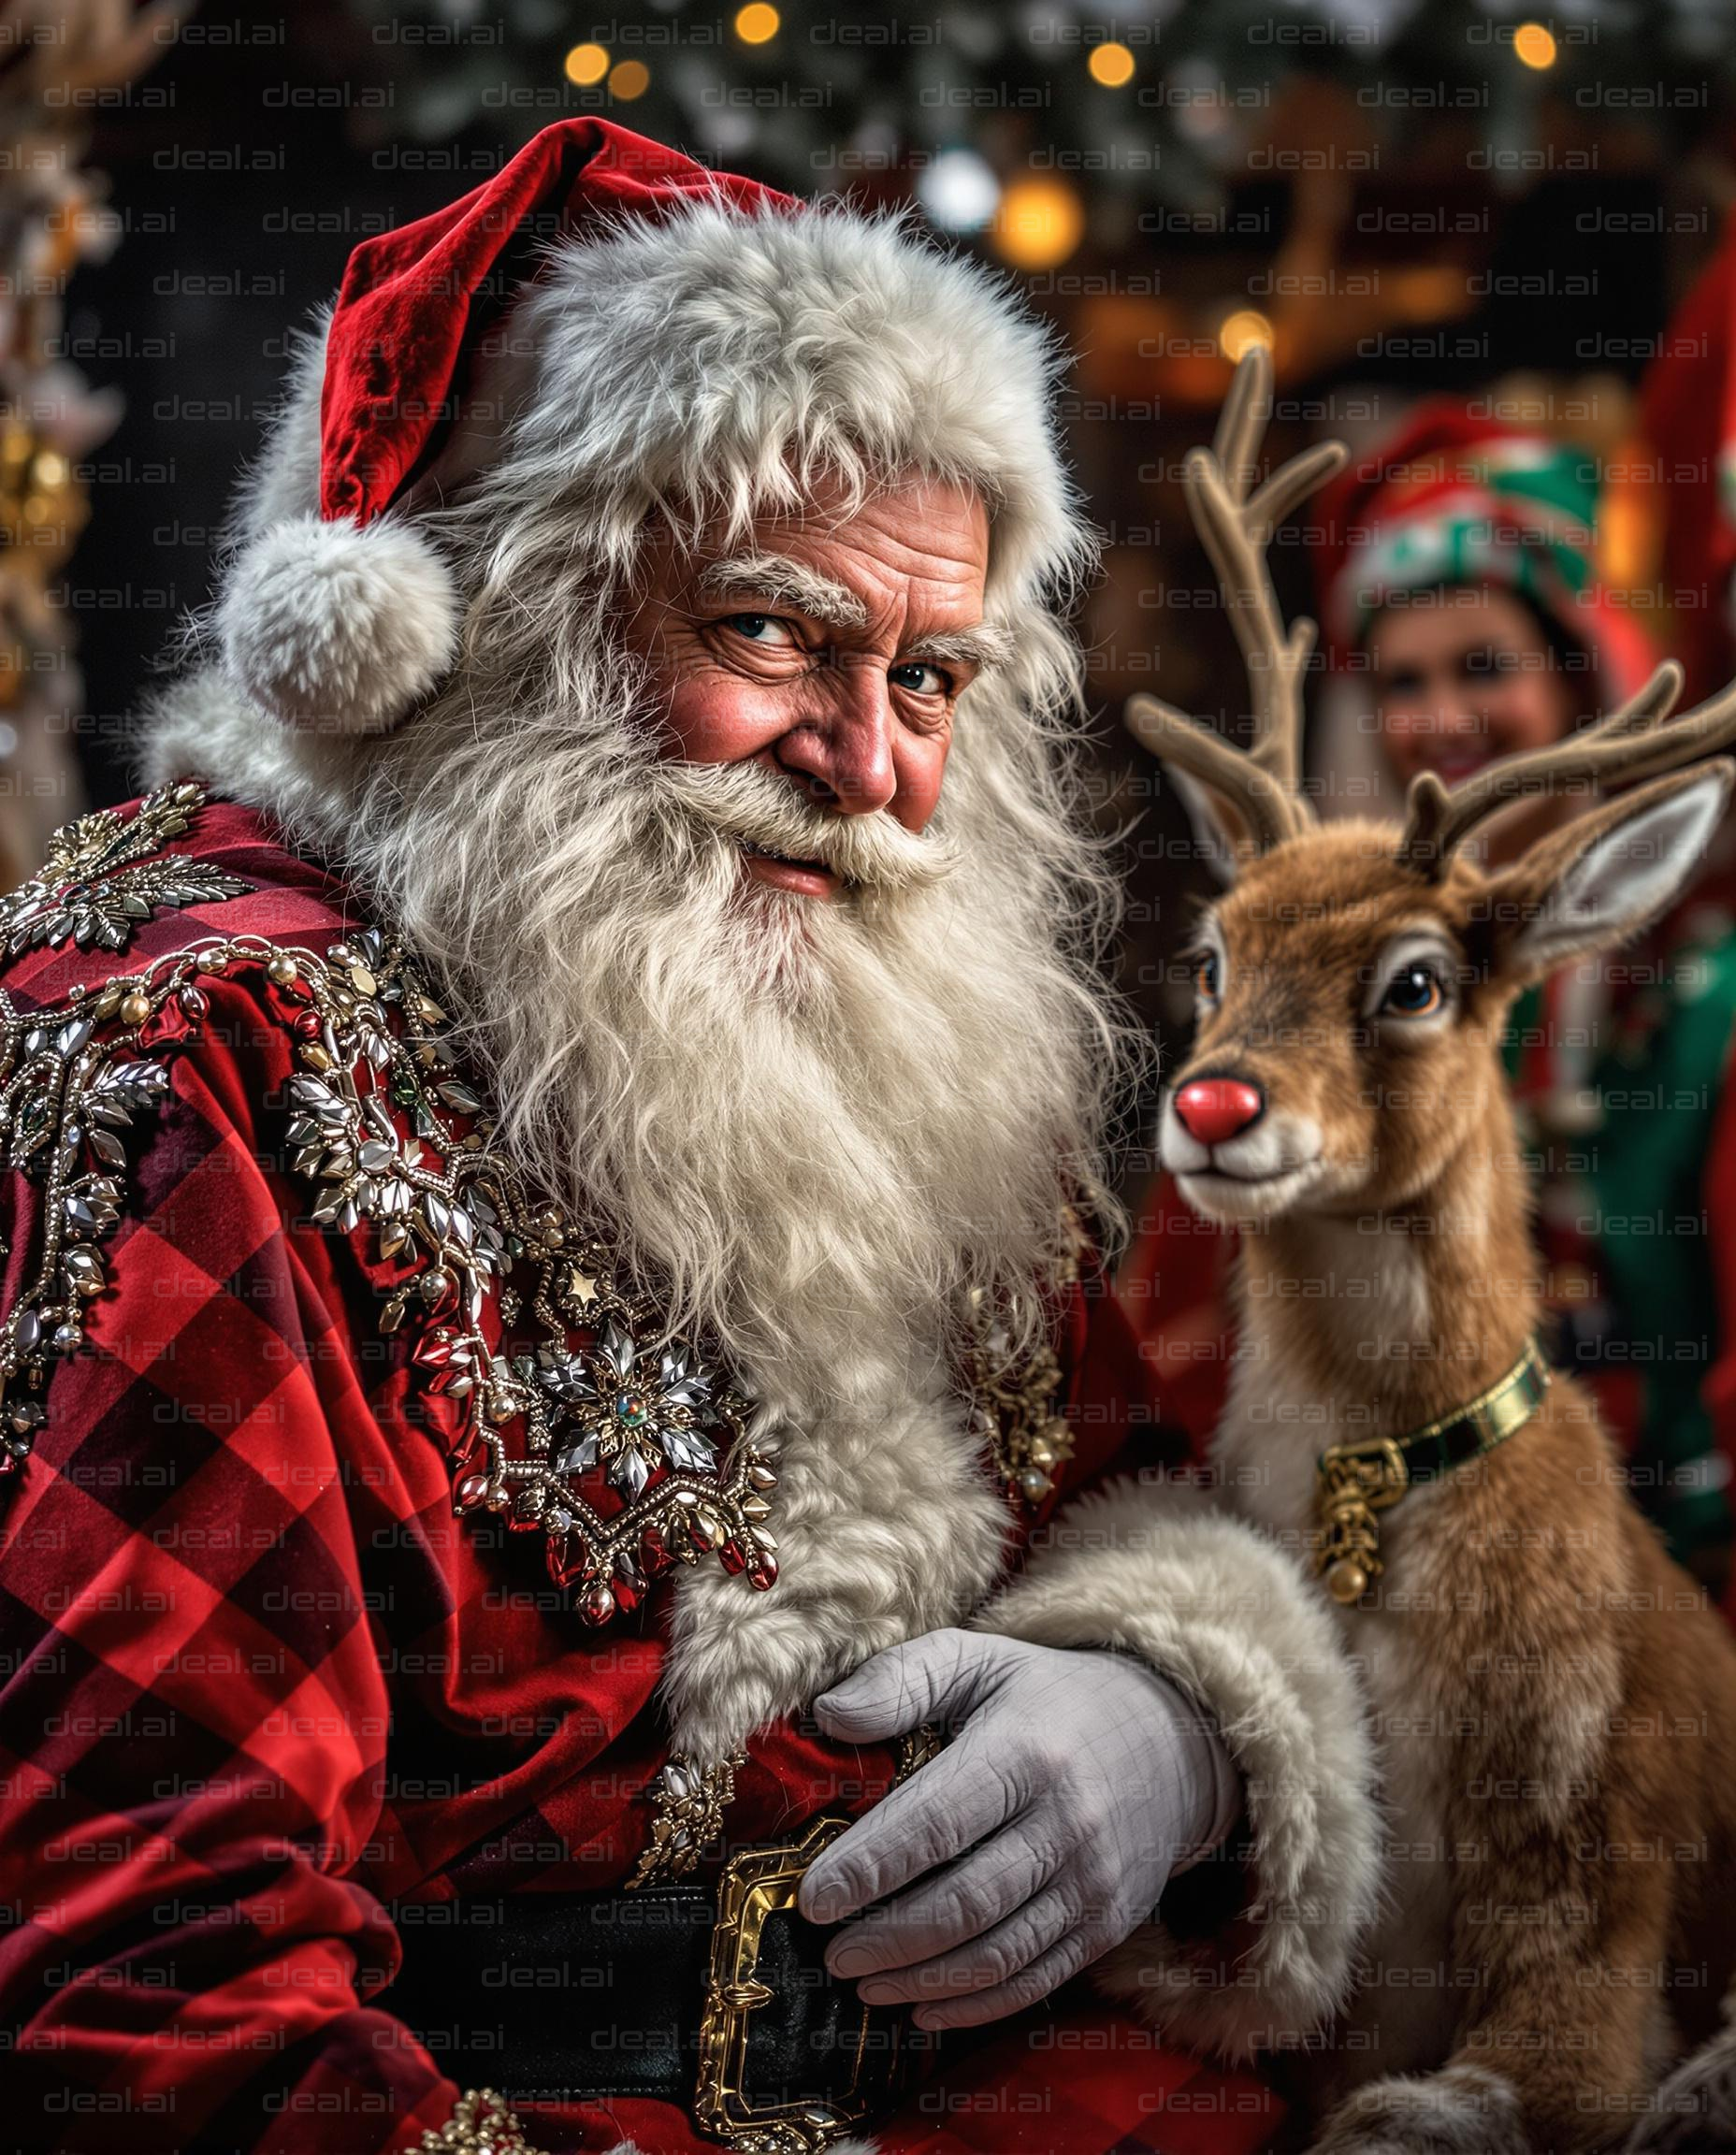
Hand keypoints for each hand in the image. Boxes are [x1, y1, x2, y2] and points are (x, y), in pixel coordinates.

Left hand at [796, 1628, 1238, 2030]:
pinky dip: (974, 2005)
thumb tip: (829, 1715)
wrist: (1168, 1739)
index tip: (813, 1899)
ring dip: (920, 1980)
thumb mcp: (977, 1660)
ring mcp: (1094, 1880)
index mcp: (1025, 1751)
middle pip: (964, 1902)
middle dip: (886, 1938)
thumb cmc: (1045, 1698)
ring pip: (996, 1953)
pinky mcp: (1108, 1922)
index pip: (937, 1822)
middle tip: (830, 1953)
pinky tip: (922, 2007)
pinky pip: (1036, 1979)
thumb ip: (901, 1679)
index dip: (870, 1868)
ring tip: (863, 1981)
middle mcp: (1067, 1821)